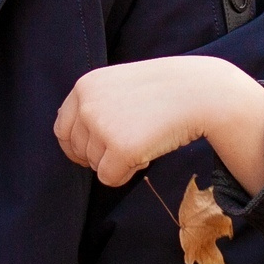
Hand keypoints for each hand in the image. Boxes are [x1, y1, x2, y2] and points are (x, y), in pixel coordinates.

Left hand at [55, 56, 263, 191]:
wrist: (201, 92)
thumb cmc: (165, 89)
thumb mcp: (120, 85)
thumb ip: (96, 106)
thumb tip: (75, 144)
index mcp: (84, 87)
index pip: (62, 128)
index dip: (78, 145)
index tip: (94, 153)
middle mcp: (87, 105)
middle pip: (78, 150)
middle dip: (101, 156)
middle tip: (131, 145)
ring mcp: (101, 126)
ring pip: (95, 166)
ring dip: (117, 162)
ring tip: (145, 141)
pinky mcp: (120, 148)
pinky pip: (109, 178)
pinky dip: (127, 173)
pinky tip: (147, 155)